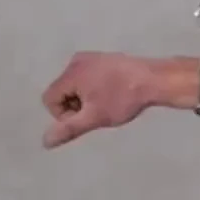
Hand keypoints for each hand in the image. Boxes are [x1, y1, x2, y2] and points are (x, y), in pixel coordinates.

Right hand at [42, 54, 178, 146]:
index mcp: (71, 73)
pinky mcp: (102, 58)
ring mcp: (90, 57)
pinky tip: (111, 95)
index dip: (62, 115)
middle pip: (61, 92)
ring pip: (74, 86)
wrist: (153, 79)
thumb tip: (45, 142)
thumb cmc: (123, 99)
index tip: (84, 119)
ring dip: (84, 99)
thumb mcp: (94, 118)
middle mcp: (76, 61)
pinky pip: (86, 77)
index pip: (49, 99)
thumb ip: (68, 129)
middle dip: (74, 106)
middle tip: (97, 112)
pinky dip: (93, 89)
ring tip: (106, 104)